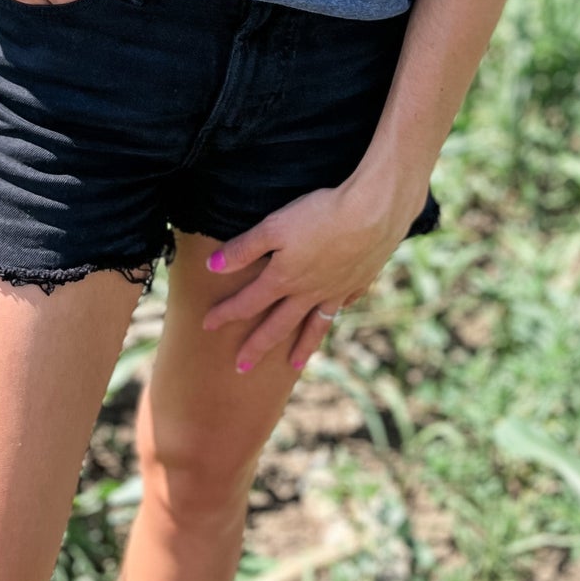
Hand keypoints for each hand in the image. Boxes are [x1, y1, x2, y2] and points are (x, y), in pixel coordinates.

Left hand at [201, 177, 417, 372]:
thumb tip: (212, 267)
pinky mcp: (358, 282)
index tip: (206, 326)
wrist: (373, 213)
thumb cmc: (320, 215)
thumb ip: (244, 249)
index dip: (225, 314)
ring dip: (301, 348)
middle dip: (257, 347)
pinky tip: (331, 318)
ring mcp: (336, 291)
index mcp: (284, 279)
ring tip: (293, 367)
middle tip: (241, 367)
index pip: (247, 304)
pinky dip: (333, 317)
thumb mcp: (274, 226)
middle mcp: (309, 293)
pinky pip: (341, 308)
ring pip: (314, 327)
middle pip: (278, 326)